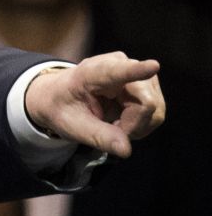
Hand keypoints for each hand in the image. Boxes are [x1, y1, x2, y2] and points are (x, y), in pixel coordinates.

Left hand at [24, 52, 164, 157]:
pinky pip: (156, 111)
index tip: (153, 67)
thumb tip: (126, 150)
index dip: (136, 71)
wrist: (60, 96)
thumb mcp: (72, 126)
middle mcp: (120, 65)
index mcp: (92, 73)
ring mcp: (136, 71)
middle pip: (146, 103)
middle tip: (109, 130)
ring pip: (154, 109)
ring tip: (113, 124)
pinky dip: (141, 123)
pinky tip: (123, 120)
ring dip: (137, 126)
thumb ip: (98, 136)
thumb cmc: (63, 108)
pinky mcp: (147, 82)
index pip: (117, 72)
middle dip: (132, 125)